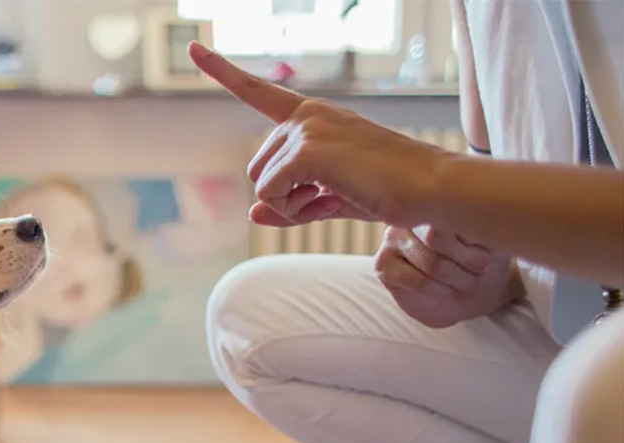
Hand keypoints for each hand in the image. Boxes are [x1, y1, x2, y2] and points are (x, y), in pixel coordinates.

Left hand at [189, 41, 449, 228]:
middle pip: (256, 169)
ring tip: (336, 197)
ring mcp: (306, 129)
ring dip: (292, 205)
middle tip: (330, 198)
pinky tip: (332, 200)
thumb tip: (252, 212)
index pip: (258, 92)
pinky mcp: (308, 149)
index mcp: (312, 116)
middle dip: (286, 197)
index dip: (223, 71)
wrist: (430, 188)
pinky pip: (272, 195)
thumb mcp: (330, 198)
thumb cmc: (388, 191)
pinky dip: (296, 210)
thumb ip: (289, 204)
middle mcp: (306, 115)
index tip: (193, 50)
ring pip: (262, 185)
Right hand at [375, 225, 522, 327]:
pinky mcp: (383, 264)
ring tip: (467, 284)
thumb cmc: (482, 265)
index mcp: (440, 199)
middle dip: (467, 263)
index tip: (490, 254)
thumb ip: (476, 225)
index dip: (475, 240)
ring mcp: (393, 237)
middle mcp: (412, 214)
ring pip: (430, 261)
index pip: (454, 211)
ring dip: (456, 280)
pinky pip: (416, 279)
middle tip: (480, 273)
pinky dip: (438, 291)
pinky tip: (446, 292)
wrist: (471, 295)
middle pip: (438, 236)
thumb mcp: (492, 241)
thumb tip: (468, 218)